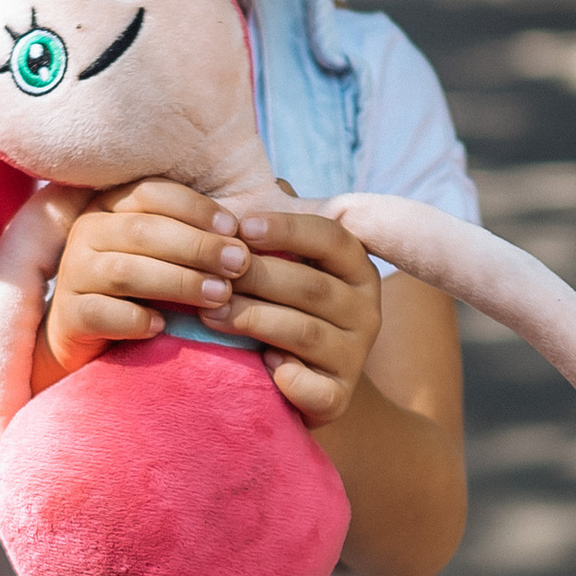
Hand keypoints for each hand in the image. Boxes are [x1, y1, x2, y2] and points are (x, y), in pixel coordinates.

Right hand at [46, 177, 248, 369]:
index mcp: (112, 205)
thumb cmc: (147, 285)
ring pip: (124, 272)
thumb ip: (201, 230)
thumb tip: (262, 213)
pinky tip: (163, 326)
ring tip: (218, 295)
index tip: (234, 228)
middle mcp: (87, 232)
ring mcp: (73, 273)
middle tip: (238, 264)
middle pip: (142, 231)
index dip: (195, 208)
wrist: (93, 336)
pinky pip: (102, 314)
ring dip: (177, 282)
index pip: (152, 193)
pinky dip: (135, 319)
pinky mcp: (68, 315)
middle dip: (196, 247)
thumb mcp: (170, 250)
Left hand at [225, 207, 383, 429]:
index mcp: (357, 268)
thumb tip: (265, 177)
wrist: (306, 385)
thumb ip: (275, 229)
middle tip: (208, 276)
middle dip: (255, 278)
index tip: (240, 227)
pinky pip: (314, 388)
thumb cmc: (284, 310)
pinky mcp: (339, 398)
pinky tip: (260, 366)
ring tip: (208, 314)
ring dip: (253, 320)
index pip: (331, 237)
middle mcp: (367, 308)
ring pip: (304, 333)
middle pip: (311, 287)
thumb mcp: (286, 264)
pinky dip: (287, 377)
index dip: (286, 229)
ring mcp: (355, 355)